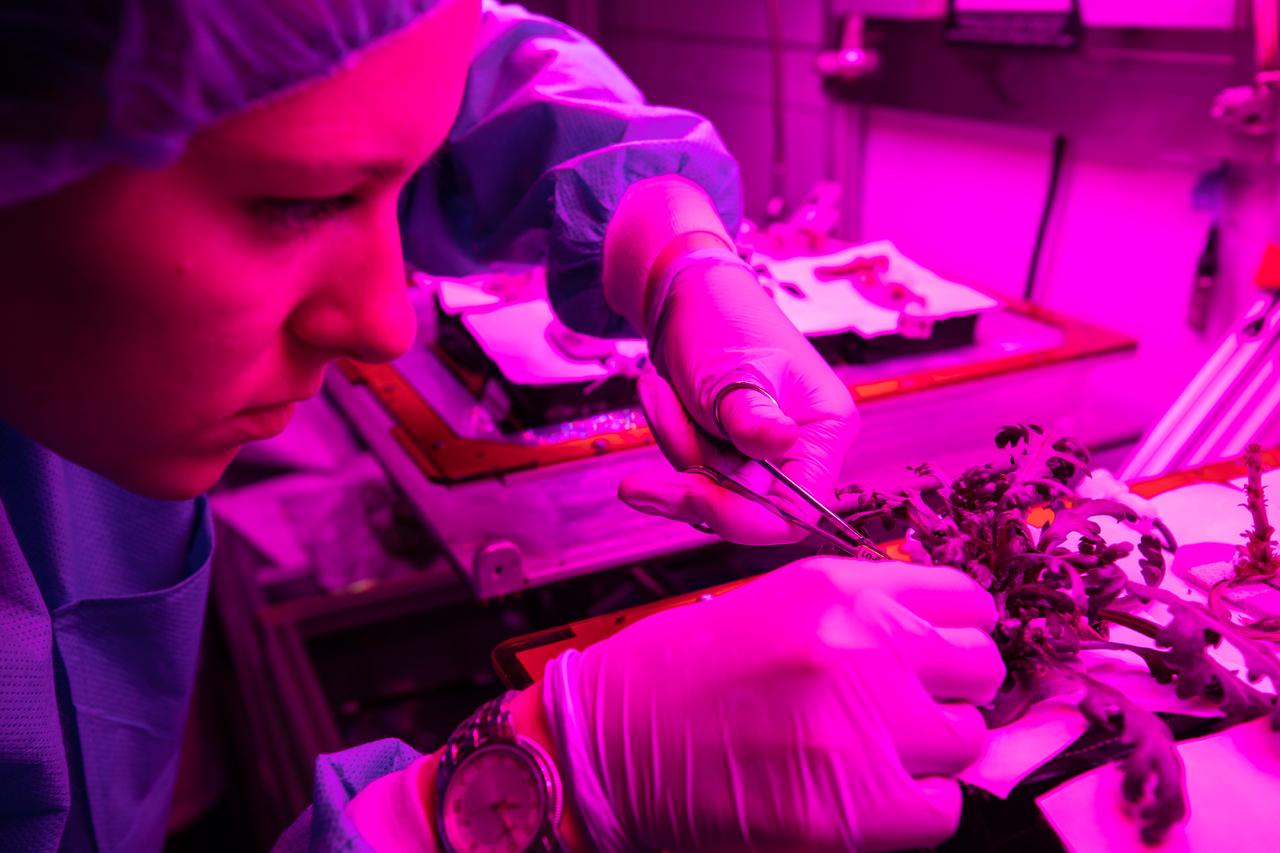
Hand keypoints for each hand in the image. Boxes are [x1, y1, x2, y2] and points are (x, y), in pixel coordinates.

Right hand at [544, 557, 1005, 851]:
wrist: (607, 741)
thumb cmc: (681, 673)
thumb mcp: (775, 606)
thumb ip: (861, 615)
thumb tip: (943, 642)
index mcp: (836, 590)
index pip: (966, 601)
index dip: (958, 632)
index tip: (943, 653)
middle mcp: (858, 647)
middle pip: (982, 669)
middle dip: (951, 690)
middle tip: (907, 708)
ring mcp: (859, 728)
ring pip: (966, 742)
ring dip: (929, 752)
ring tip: (870, 753)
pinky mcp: (850, 810)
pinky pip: (941, 811)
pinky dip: (912, 810)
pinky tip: (859, 794)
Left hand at [619, 249, 857, 543]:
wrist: (687, 293)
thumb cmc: (719, 321)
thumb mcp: (732, 371)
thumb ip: (749, 418)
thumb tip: (780, 444)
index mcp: (824, 429)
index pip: (798, 511)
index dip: (743, 517)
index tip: (690, 492)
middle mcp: (803, 447)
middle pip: (746, 504)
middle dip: (691, 466)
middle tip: (656, 406)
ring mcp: (766, 451)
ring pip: (713, 489)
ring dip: (675, 442)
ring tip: (657, 387)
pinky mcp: (734, 449)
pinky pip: (697, 471)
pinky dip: (671, 438)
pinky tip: (659, 393)